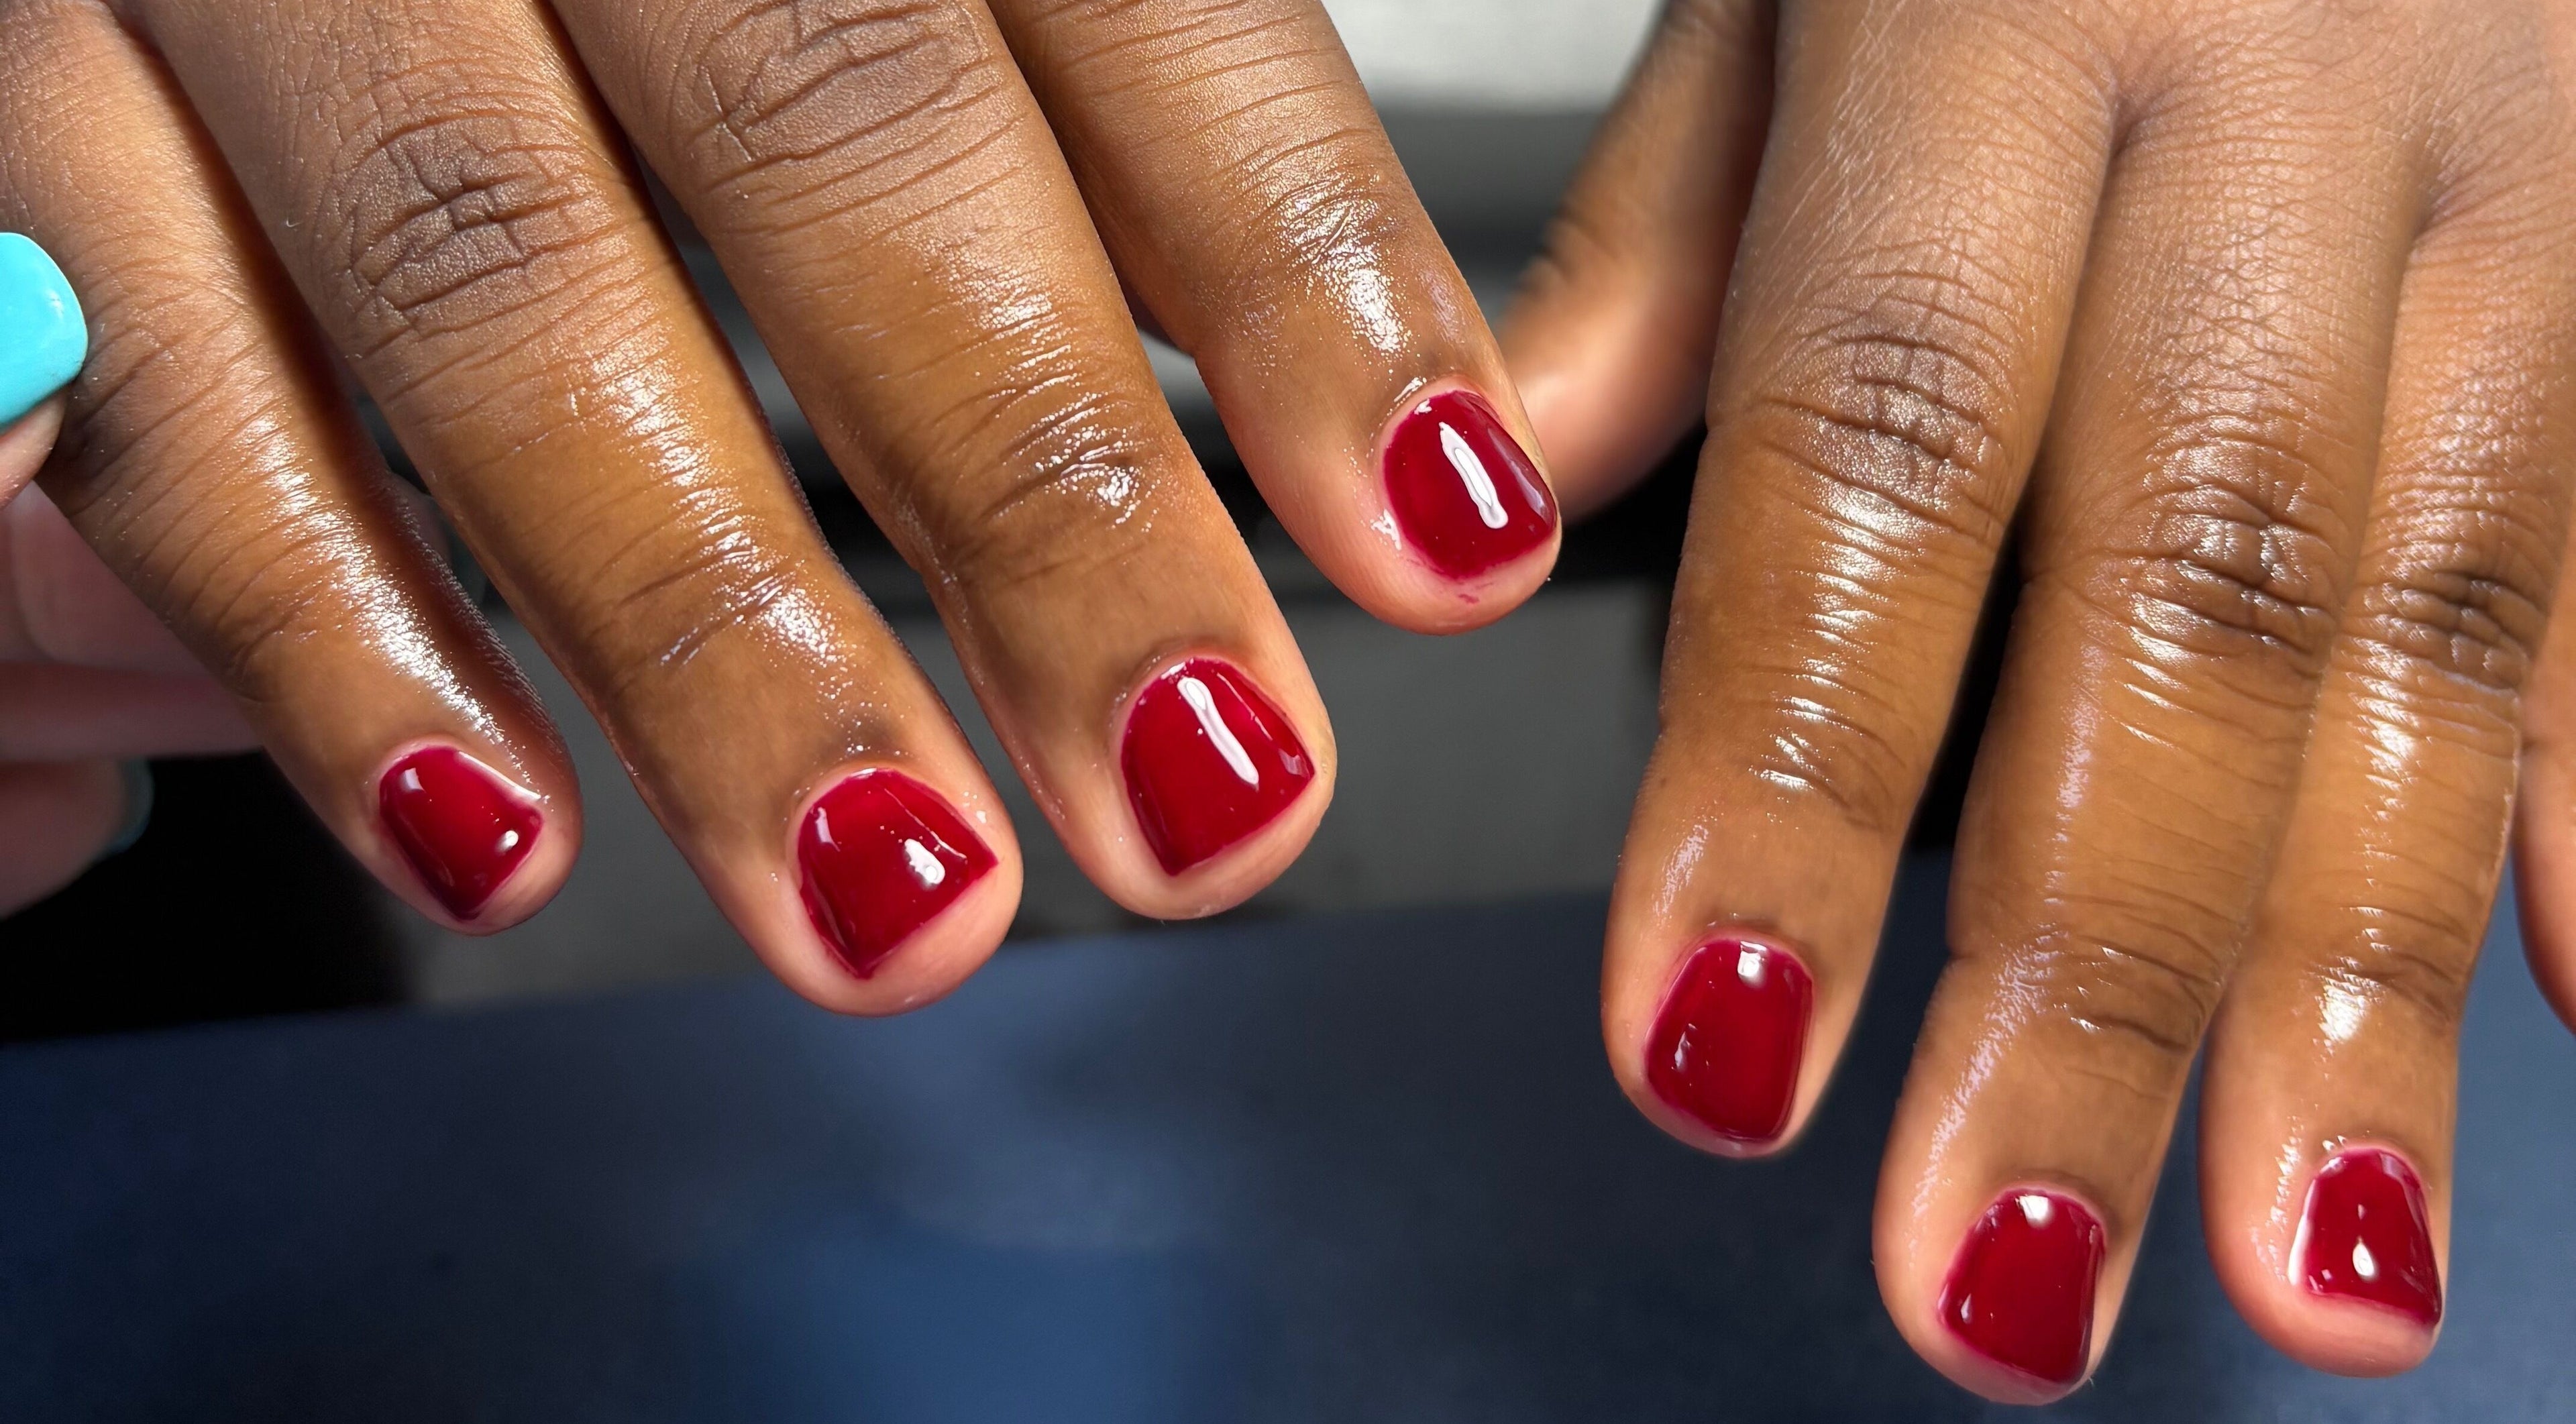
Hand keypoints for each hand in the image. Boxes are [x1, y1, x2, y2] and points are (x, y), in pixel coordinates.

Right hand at [0, 0, 1559, 1010]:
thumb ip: (1147, 124)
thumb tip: (1442, 457)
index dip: (1298, 268)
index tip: (1439, 536)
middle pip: (833, 126)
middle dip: (1041, 501)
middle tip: (1206, 790)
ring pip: (491, 277)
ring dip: (714, 633)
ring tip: (899, 899)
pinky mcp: (8, 89)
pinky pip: (145, 380)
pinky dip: (326, 631)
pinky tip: (501, 838)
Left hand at [1507, 0, 2575, 1398]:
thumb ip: (1676, 214)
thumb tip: (1495, 479)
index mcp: (2018, 2)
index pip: (1877, 441)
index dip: (1792, 773)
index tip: (1718, 1050)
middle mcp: (2307, 95)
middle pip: (2188, 590)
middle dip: (2090, 975)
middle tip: (1996, 1280)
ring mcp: (2548, 155)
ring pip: (2451, 615)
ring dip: (2366, 978)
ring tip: (2311, 1268)